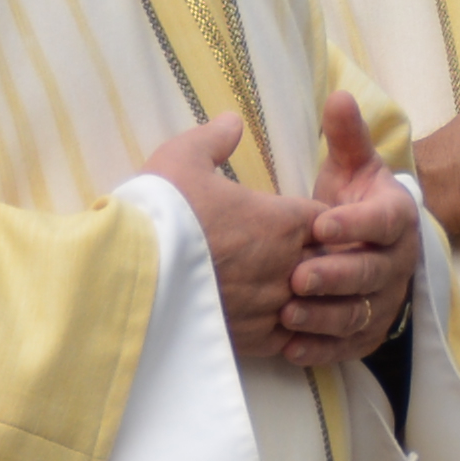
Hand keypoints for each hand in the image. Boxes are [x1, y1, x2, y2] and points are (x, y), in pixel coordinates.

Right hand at [140, 112, 338, 368]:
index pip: (328, 221)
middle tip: (304, 255)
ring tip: (289, 290)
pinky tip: (274, 322)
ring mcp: (273, 307)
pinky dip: (289, 330)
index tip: (307, 220)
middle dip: (321, 258)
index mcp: (283, 221)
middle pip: (330, 264)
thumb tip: (233, 120)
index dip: (322, 220)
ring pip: (315, 304)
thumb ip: (214, 139)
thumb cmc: (161, 210)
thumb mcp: (183, 157)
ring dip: (307, 297)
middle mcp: (288, 266)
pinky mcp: (253, 340)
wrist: (129, 270)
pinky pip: (291, 337)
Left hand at [282, 92, 415, 365]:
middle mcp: (398, 262)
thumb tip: (338, 95)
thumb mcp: (354, 166)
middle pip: (371, 273)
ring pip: (359, 313)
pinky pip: (348, 346)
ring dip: (324, 316)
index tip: (320, 223)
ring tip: (288, 312)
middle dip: (335, 275)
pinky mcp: (368, 333)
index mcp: (396, 217)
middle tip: (297, 275)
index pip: (383, 221)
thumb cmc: (353, 202)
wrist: (374, 248)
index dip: (355, 224)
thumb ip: (347, 136)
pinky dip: (321, 349)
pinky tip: (290, 346)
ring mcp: (385, 301)